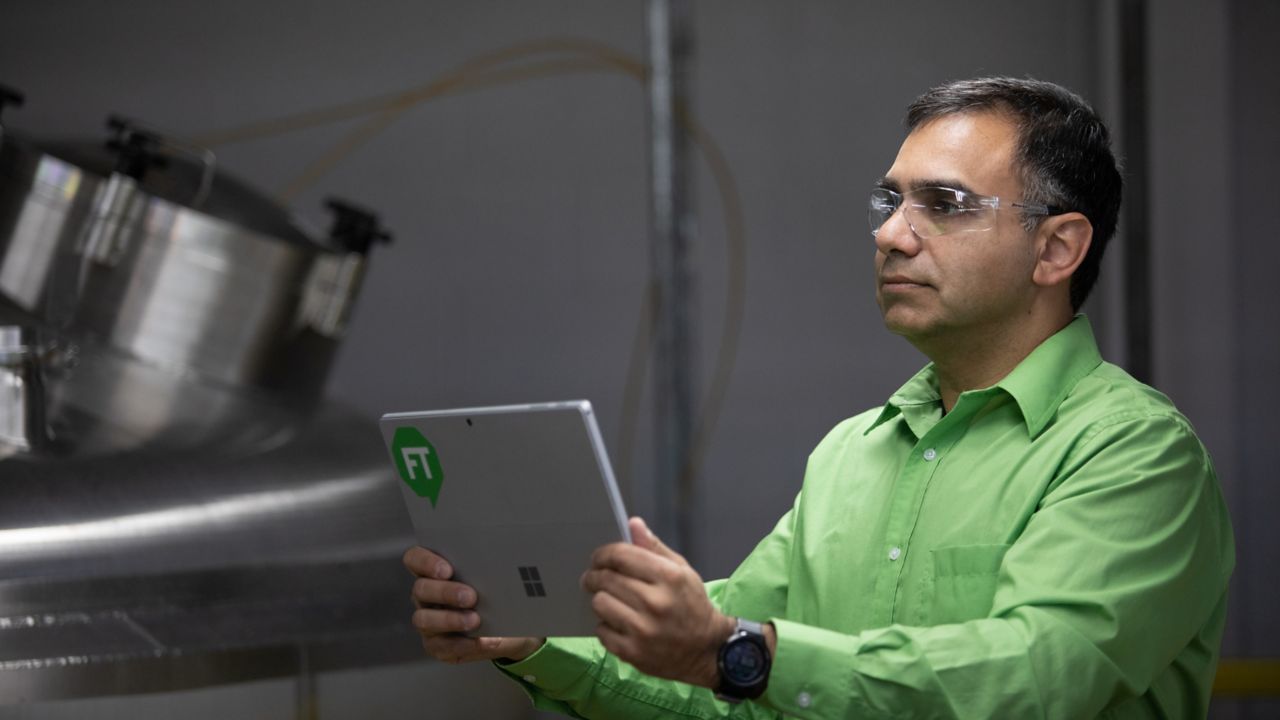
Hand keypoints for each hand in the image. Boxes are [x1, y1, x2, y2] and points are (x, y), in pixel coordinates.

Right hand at [403, 546, 542, 663]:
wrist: (512, 627)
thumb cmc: (497, 595)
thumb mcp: (493, 579)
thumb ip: (485, 570)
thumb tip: (495, 563)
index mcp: (434, 572)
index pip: (414, 559)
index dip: (424, 562)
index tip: (446, 570)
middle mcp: (426, 596)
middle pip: (421, 589)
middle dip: (445, 592)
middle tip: (470, 596)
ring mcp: (428, 621)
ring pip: (423, 619)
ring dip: (450, 619)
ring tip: (475, 620)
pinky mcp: (437, 645)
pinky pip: (442, 646)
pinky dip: (463, 644)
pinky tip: (482, 640)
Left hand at [581, 517, 735, 687]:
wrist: (705, 649)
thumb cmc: (692, 605)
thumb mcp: (681, 570)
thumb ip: (654, 548)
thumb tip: (632, 523)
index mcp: (668, 577)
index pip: (620, 556)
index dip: (602, 554)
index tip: (598, 558)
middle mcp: (654, 602)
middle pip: (605, 579)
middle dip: (594, 575)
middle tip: (594, 577)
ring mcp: (642, 630)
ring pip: (599, 603)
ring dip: (601, 600)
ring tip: (611, 601)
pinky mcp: (632, 652)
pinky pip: (601, 630)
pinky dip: (606, 625)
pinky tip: (619, 623)